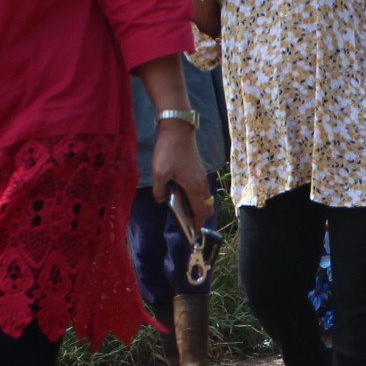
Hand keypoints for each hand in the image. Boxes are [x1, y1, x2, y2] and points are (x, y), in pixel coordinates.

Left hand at [152, 118, 211, 238]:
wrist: (178, 129)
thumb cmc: (169, 151)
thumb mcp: (159, 173)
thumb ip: (159, 191)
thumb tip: (161, 200)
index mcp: (194, 188)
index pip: (200, 213)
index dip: (197, 226)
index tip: (192, 236)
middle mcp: (201, 184)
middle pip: (206, 208)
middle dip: (199, 218)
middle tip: (187, 224)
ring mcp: (202, 176)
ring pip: (204, 198)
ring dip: (197, 207)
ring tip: (184, 211)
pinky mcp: (199, 170)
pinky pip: (201, 190)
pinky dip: (196, 197)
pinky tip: (182, 195)